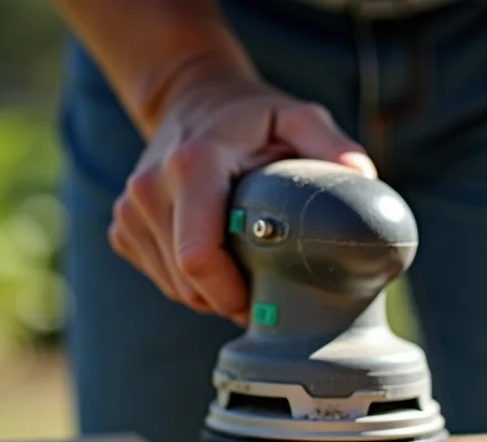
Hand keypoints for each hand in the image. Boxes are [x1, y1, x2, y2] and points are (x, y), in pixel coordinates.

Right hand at [108, 67, 376, 322]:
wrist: (192, 98)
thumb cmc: (255, 117)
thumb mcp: (299, 118)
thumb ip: (331, 147)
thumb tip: (362, 181)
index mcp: (192, 166)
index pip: (198, 257)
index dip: (234, 294)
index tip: (268, 297)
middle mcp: (149, 190)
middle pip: (189, 284)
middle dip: (231, 298)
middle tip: (269, 285)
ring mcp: (130, 211)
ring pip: (176, 289)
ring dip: (214, 293)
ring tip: (246, 264)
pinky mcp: (123, 229)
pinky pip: (163, 281)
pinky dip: (192, 283)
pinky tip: (218, 254)